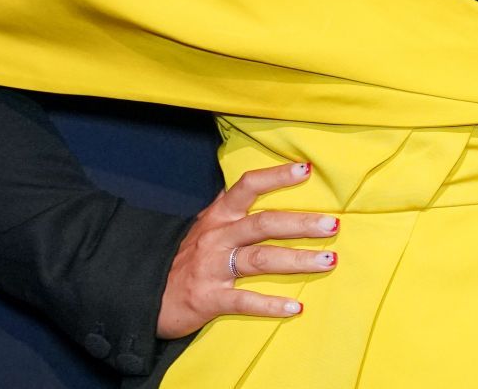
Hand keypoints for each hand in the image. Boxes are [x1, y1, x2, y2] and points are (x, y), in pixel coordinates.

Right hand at [156, 162, 340, 337]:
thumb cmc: (185, 258)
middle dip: (300, 224)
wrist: (145, 294)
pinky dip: (271, 305)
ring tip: (328, 261)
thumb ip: (229, 206)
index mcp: (218, 216)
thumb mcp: (204, 225)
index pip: (247, 187)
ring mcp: (213, 268)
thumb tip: (259, 182)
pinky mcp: (210, 298)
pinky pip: (245, 301)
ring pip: (261, 260)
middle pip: (263, 224)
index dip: (276, 176)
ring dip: (298, 260)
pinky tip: (295, 308)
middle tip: (332, 224)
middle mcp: (217, 237)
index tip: (306, 169)